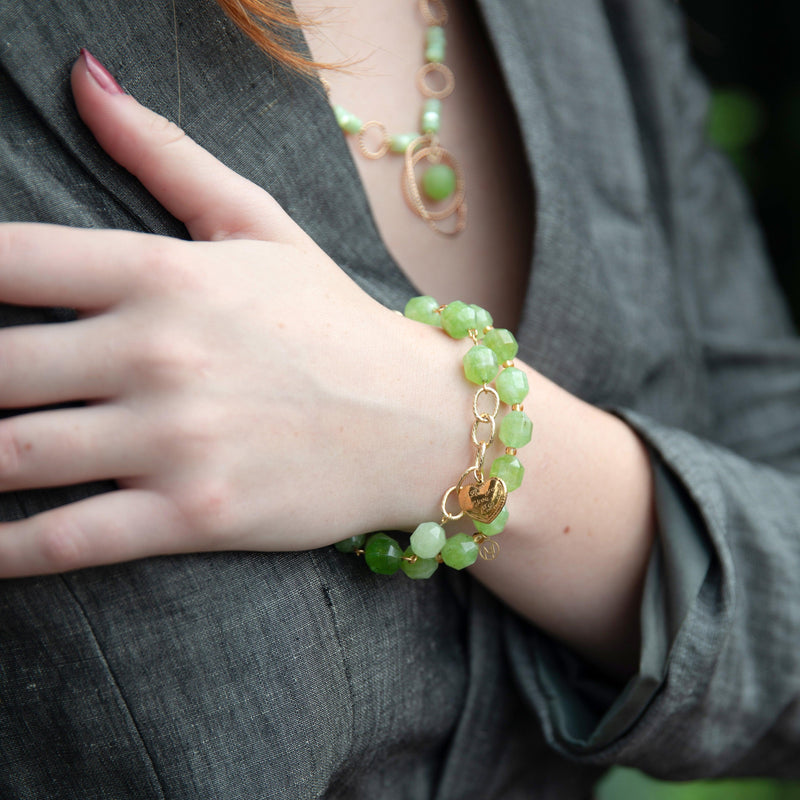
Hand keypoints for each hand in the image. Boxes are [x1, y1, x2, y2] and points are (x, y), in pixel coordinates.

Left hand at [0, 50, 469, 576]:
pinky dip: (5, 553)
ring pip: (12, 456)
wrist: (417, 422)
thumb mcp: (261, 226)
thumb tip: (84, 78)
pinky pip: (67, 540)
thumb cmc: (335, 323)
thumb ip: (167, 155)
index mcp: (167, 274)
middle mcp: (161, 352)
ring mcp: (177, 439)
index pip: (9, 261)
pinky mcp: (195, 515)